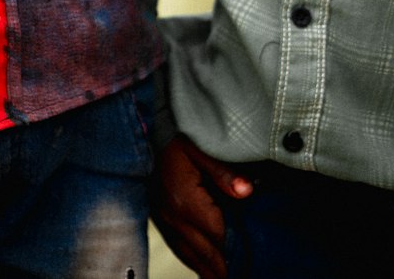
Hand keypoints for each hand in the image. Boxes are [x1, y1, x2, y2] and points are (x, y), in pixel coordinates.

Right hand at [151, 134, 252, 278]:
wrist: (140, 130)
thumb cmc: (172, 134)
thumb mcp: (198, 147)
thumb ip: (223, 171)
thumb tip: (247, 191)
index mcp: (186, 202)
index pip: (219, 237)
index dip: (237, 253)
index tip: (254, 262)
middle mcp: (173, 217)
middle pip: (206, 254)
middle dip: (225, 268)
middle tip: (246, 273)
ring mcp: (163, 220)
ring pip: (190, 256)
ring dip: (210, 270)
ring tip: (226, 278)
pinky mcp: (158, 217)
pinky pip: (177, 247)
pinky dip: (193, 261)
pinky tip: (204, 267)